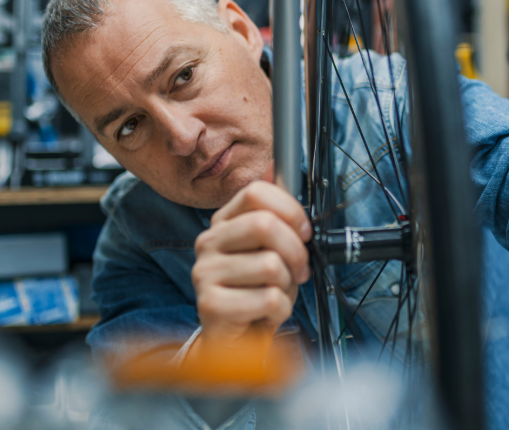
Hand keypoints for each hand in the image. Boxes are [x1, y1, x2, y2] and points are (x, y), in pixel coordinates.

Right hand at [192, 181, 311, 343]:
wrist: (236, 341)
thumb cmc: (256, 292)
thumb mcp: (269, 248)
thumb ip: (274, 212)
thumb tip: (274, 166)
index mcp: (223, 223)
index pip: (256, 192)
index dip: (290, 210)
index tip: (304, 233)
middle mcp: (208, 243)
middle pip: (264, 224)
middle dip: (295, 251)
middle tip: (299, 270)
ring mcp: (205, 273)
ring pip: (271, 265)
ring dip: (287, 286)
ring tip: (275, 294)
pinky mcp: (210, 304)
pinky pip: (268, 299)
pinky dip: (280, 310)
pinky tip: (266, 314)